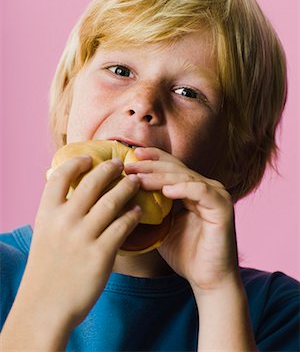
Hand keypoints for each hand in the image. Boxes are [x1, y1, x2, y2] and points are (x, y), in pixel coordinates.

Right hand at [19, 155, 141, 328]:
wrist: (45, 307)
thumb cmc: (46, 270)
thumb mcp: (44, 235)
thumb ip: (57, 213)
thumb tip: (72, 192)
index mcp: (47, 214)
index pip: (60, 176)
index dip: (77, 162)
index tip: (90, 158)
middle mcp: (64, 221)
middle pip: (92, 183)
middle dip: (110, 169)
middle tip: (121, 164)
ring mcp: (83, 237)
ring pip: (112, 201)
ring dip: (127, 187)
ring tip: (135, 182)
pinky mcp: (101, 254)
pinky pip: (122, 226)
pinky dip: (132, 215)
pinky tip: (138, 211)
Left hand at [125, 148, 239, 292]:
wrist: (208, 281)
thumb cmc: (186, 255)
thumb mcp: (161, 227)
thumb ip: (151, 209)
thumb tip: (123, 196)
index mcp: (192, 189)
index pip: (171, 167)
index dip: (152, 159)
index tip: (130, 155)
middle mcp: (206, 187)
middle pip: (176, 168)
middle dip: (150, 165)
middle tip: (129, 164)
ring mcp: (216, 195)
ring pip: (184, 177)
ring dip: (160, 176)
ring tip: (139, 178)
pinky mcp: (222, 207)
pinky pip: (201, 191)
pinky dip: (183, 188)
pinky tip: (166, 190)